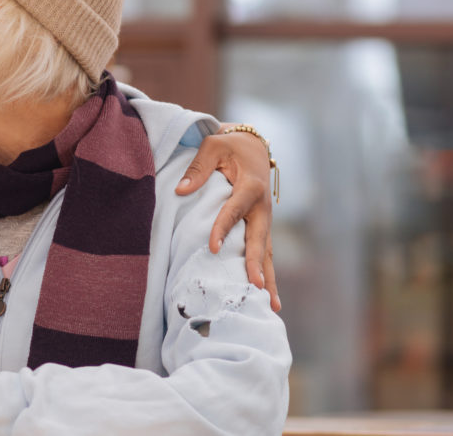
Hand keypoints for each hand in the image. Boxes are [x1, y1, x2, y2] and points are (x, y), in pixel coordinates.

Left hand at [175, 124, 279, 311]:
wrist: (254, 147)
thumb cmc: (229, 147)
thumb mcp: (213, 147)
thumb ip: (198, 168)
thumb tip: (181, 191)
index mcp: (250, 186)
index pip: (234, 211)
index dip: (224, 228)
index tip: (214, 247)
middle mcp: (261, 207)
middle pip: (259, 239)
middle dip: (256, 264)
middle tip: (255, 286)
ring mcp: (264, 220)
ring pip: (267, 252)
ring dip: (268, 278)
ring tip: (272, 305)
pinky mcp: (262, 228)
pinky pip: (264, 253)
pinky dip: (266, 274)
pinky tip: (268, 297)